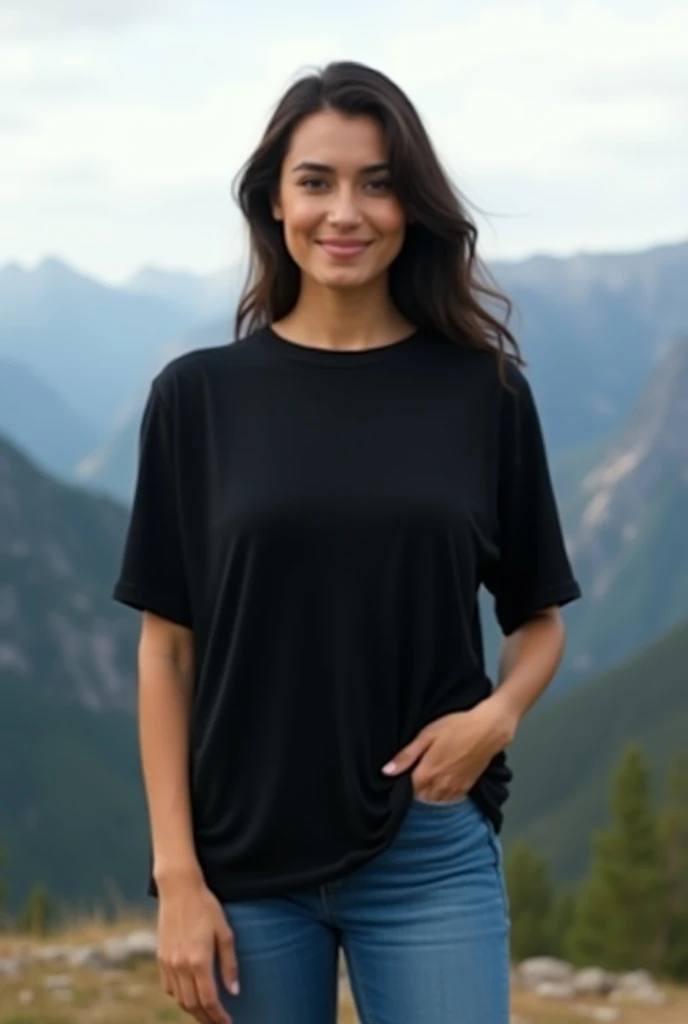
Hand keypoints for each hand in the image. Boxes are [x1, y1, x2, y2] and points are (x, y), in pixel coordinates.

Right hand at [157, 874, 239, 1023]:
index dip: (219, 1016)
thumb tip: (234, 991)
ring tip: (207, 1014)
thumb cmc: (206, 907)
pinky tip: (190, 997)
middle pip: (193, 1005)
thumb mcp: (225, 932)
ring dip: (193, 1011)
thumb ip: (229, 964)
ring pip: (179, 999)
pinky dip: (180, 998)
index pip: (209, 1000)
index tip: (227, 1023)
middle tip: (219, 1023)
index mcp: (199, 960)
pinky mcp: (161, 958)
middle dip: (207, 1019)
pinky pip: (169, 988)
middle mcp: (180, 965)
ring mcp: (168, 963)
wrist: (179, 889)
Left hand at [381, 698, 515, 801]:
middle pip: (420, 799)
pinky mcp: (466, 788)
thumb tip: (386, 772)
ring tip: (425, 783)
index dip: (400, 787)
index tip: (398, 779)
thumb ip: (406, 756)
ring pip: (435, 802)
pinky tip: (440, 787)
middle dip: (414, 793)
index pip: (406, 792)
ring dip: (427, 797)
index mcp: (426, 774)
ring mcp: (454, 789)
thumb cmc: (456, 727)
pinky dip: (442, 798)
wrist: (489, 729)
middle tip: (411, 778)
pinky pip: (449, 801)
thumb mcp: (427, 735)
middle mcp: (439, 787)